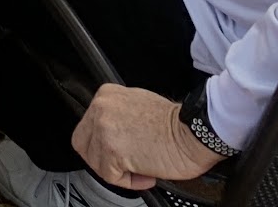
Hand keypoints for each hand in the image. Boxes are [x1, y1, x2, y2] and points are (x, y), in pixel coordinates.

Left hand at [71, 84, 221, 190]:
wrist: (193, 132)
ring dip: (119, 172)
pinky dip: (129, 182)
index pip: (87, 126)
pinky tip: (147, 173)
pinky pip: (111, 177)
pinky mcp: (113, 151)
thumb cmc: (174, 122)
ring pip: (96, 163)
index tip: (117, 151)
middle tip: (125, 165)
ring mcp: (104, 129)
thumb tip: (111, 131)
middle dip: (103, 159)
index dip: (101, 144)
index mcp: (106, 95)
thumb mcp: (137, 103)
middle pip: (84, 144)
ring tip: (142, 168)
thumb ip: (118, 113)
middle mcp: (101, 109)